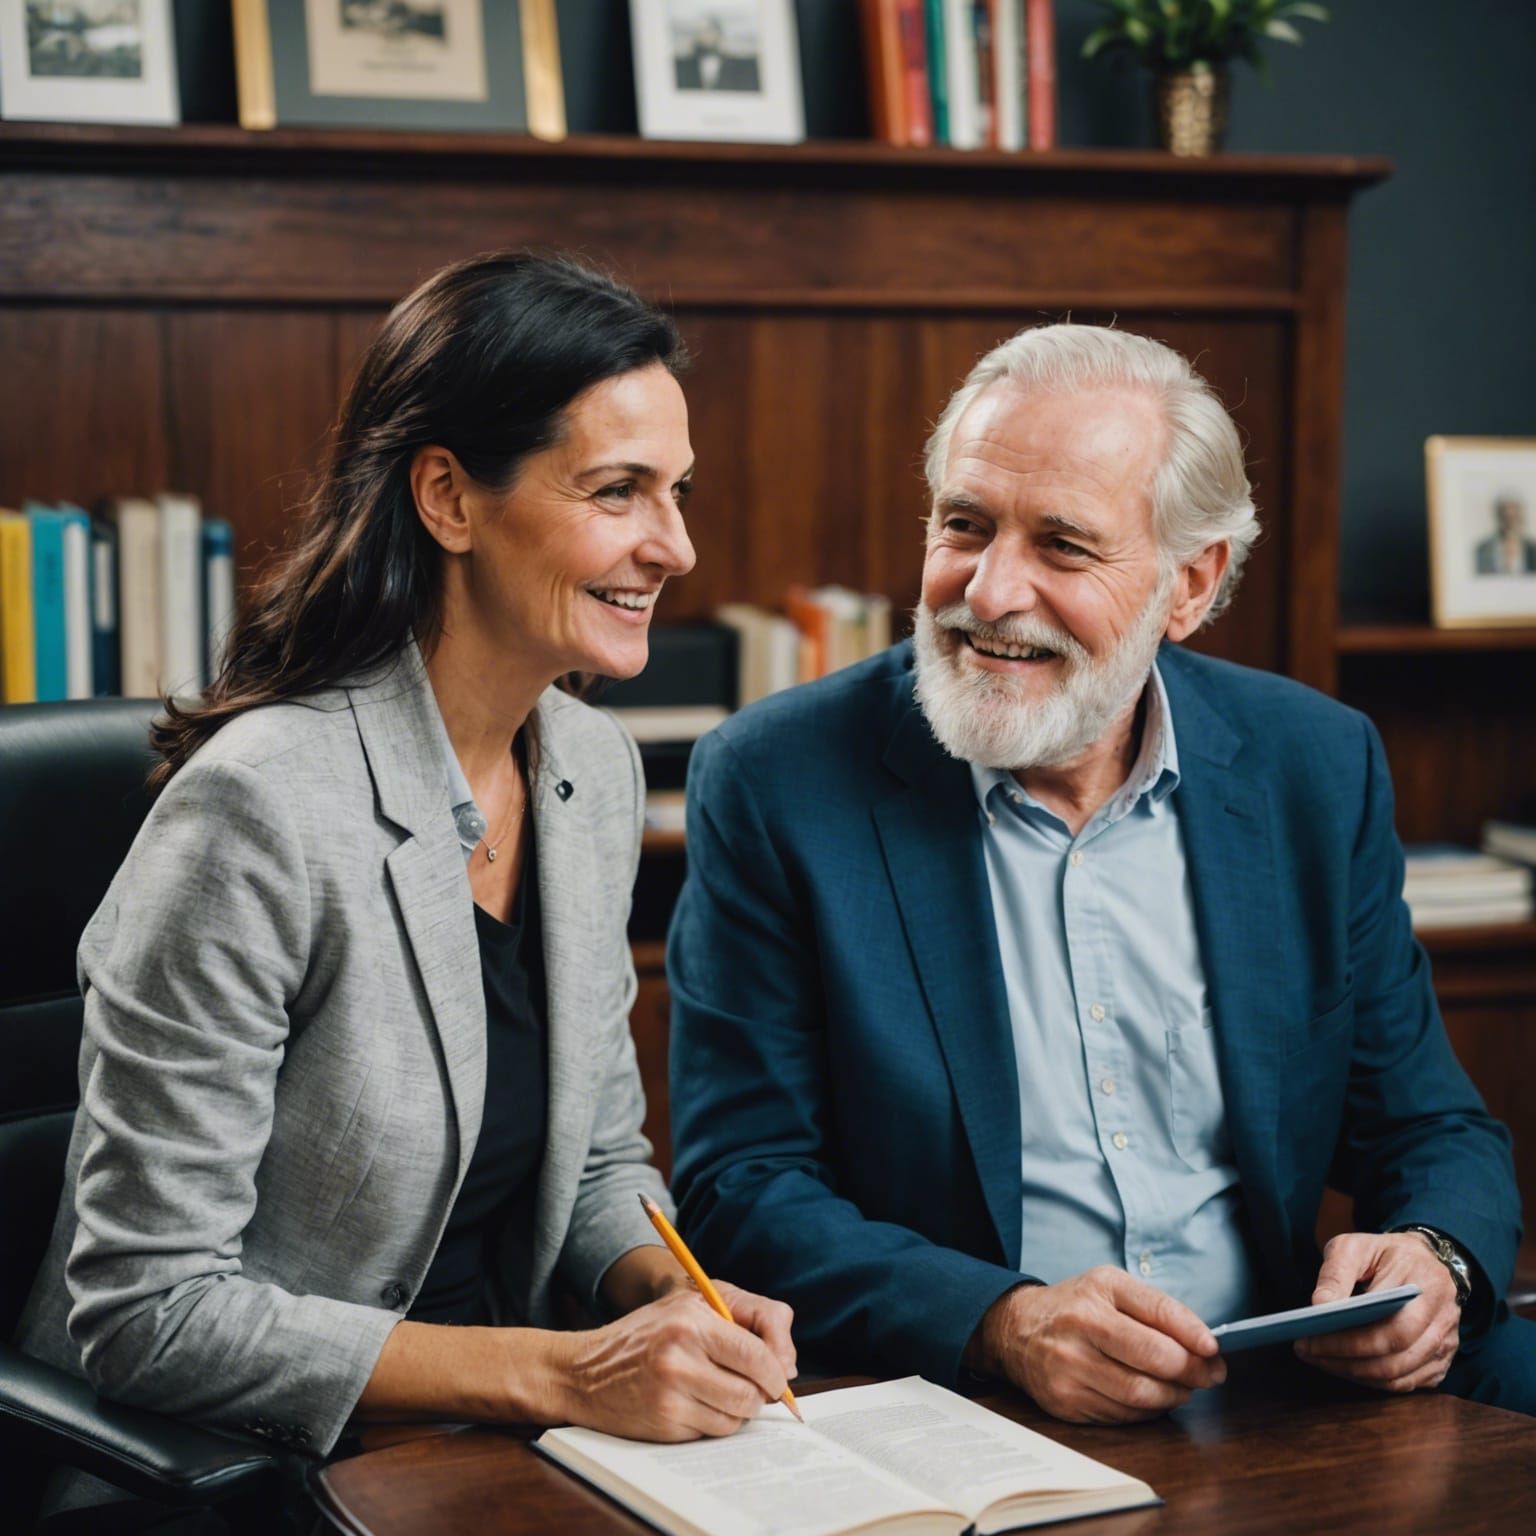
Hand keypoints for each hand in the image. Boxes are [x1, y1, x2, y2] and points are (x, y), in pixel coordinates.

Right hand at [546, 1282, 794, 1440]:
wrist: (584, 1371)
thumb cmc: (645, 1333)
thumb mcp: (689, 1304)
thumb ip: (744, 1318)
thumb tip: (787, 1365)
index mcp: (691, 1321)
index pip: (758, 1354)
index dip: (776, 1371)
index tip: (779, 1377)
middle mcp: (681, 1358)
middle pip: (751, 1392)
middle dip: (760, 1394)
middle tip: (754, 1387)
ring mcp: (671, 1395)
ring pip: (735, 1417)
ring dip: (738, 1410)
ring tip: (721, 1392)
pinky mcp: (665, 1423)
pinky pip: (712, 1432)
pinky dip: (715, 1422)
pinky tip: (697, 1405)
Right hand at [969, 1266, 1225, 1423]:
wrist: (1016, 1330)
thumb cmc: (1075, 1307)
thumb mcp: (1110, 1288)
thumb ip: (1156, 1310)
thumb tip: (1205, 1346)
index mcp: (1097, 1291)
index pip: (1157, 1312)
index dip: (1193, 1333)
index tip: (1214, 1348)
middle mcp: (1080, 1326)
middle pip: (1154, 1358)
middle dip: (1192, 1370)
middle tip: (1209, 1374)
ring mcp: (1070, 1367)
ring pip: (1142, 1395)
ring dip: (1173, 1395)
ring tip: (1181, 1387)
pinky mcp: (1065, 1401)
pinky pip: (1122, 1415)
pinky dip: (1146, 1410)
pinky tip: (1149, 1397)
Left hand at [1294, 1232, 1459, 1392]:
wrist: (1423, 1259)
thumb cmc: (1384, 1253)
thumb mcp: (1355, 1246)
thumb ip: (1336, 1273)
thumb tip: (1318, 1305)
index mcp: (1426, 1285)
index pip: (1389, 1328)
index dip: (1348, 1342)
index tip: (1309, 1340)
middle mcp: (1443, 1319)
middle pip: (1394, 1359)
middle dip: (1345, 1361)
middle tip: (1307, 1351)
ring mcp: (1446, 1344)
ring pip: (1399, 1376)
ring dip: (1354, 1374)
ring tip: (1320, 1359)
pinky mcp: (1440, 1362)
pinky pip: (1406, 1383)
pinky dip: (1372, 1380)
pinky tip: (1345, 1366)